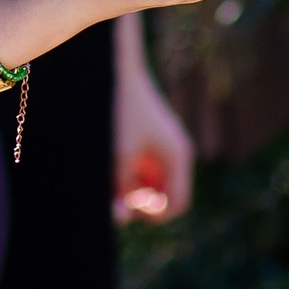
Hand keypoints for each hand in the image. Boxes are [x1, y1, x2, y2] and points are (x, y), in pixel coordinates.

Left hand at [111, 50, 192, 223]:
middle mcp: (175, 153)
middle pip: (165, 194)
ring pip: (152, 183)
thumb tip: (119, 216)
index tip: (129, 208)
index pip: (177, 203)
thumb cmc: (121, 112)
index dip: (154, 215)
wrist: (118, 71)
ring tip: (111, 176)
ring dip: (132, 188)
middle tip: (114, 197)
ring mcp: (163, 145)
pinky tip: (112, 165)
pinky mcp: (149, 139)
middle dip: (141, 201)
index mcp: (177, 157)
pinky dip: (129, 173)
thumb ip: (121, 188)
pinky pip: (145, 168)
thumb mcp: (119, 154)